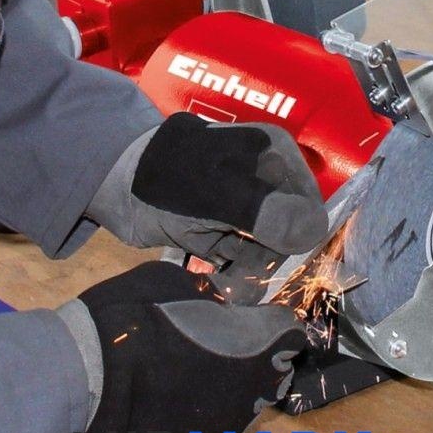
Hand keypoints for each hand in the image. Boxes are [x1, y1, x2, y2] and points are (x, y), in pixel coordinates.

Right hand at [78, 262, 304, 432]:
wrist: (91, 370)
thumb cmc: (137, 313)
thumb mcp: (179, 280)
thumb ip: (214, 293)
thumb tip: (225, 302)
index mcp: (259, 340)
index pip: (291, 332)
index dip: (272, 323)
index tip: (253, 319)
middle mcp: (255, 386)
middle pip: (276, 372)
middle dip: (260, 357)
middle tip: (225, 344)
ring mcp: (229, 423)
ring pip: (249, 404)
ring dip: (234, 387)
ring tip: (196, 375)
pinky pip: (217, 429)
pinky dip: (206, 416)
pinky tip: (178, 402)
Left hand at [88, 112, 327, 262]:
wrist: (116, 184)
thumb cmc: (170, 178)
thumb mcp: (221, 193)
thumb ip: (268, 213)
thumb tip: (315, 232)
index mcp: (276, 156)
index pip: (310, 206)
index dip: (296, 235)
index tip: (272, 255)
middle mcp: (267, 182)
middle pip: (291, 233)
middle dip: (268, 256)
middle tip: (238, 262)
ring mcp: (245, 209)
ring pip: (268, 252)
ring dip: (249, 270)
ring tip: (223, 270)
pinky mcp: (225, 231)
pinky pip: (244, 261)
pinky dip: (234, 274)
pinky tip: (218, 276)